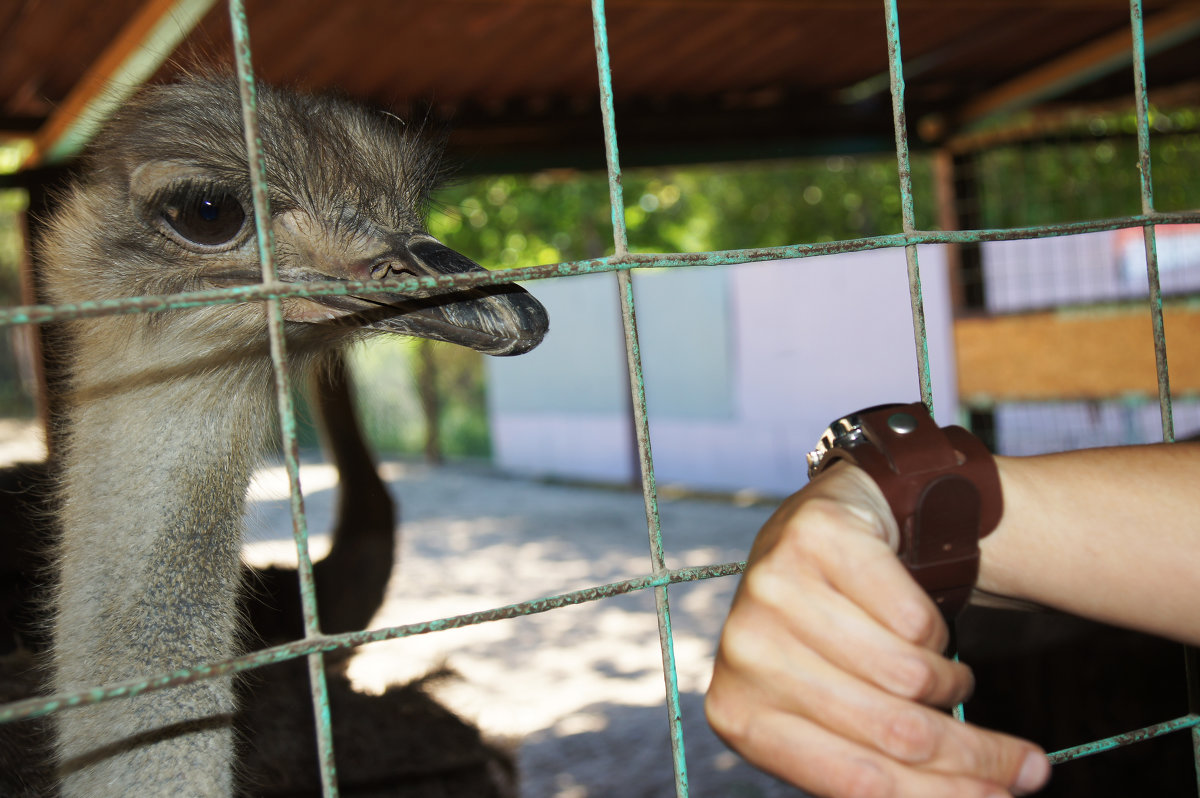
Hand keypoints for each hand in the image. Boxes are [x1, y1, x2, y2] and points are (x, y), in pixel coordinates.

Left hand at [705, 463, 1050, 796]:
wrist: (824, 534)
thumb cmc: (828, 642)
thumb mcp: (834, 713)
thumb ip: (880, 765)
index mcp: (738, 714)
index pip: (859, 783)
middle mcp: (743, 651)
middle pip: (895, 731)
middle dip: (976, 755)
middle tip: (1028, 765)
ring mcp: (769, 588)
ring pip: (911, 675)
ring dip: (947, 683)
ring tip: (940, 674)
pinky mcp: (812, 537)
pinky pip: (914, 616)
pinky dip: (933, 629)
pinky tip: (913, 622)